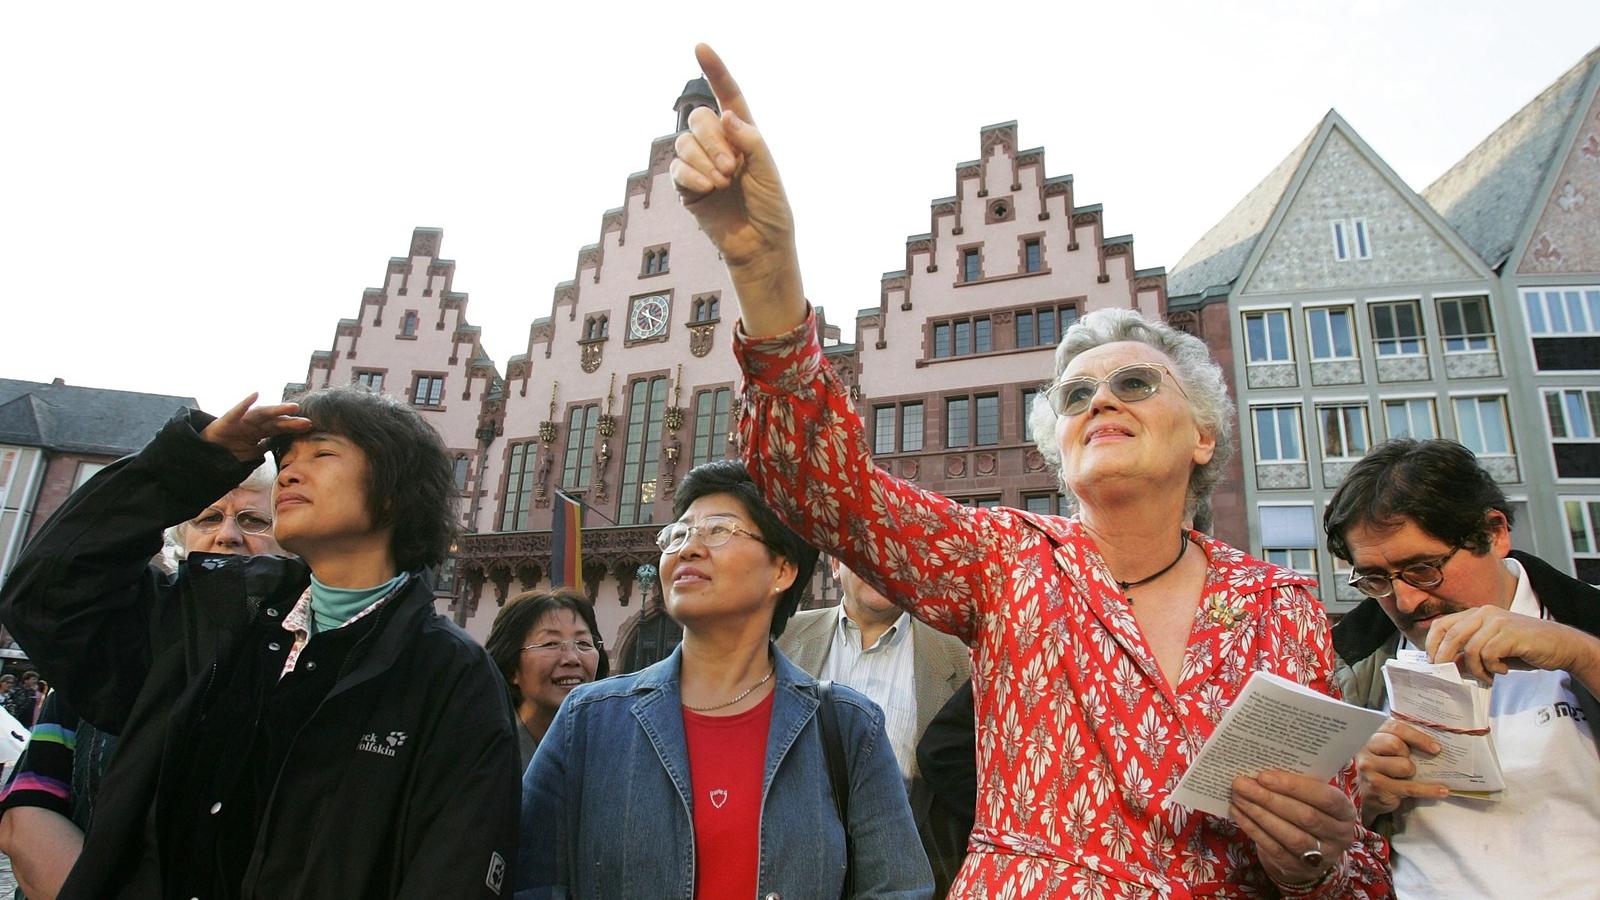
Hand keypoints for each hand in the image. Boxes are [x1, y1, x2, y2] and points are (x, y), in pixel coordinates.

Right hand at [200, 393, 312, 461]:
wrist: (205, 452)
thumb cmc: (229, 450)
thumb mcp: (251, 453)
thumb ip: (266, 449)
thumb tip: (281, 450)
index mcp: (259, 432)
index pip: (279, 428)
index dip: (293, 427)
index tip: (310, 426)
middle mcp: (253, 424)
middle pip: (275, 421)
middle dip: (291, 421)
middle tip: (307, 420)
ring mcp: (241, 421)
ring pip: (262, 414)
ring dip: (277, 410)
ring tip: (292, 407)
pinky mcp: (226, 421)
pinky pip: (237, 411)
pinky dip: (245, 403)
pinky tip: (255, 395)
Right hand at [671, 44, 804, 336]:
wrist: (760, 245)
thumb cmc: (771, 208)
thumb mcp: (768, 170)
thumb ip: (750, 140)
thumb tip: (725, 115)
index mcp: (743, 135)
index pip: (727, 96)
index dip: (715, 72)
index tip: (700, 47)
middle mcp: (719, 145)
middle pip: (698, 118)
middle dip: (712, 139)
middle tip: (732, 167)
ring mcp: (700, 165)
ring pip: (684, 142)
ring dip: (704, 158)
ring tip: (723, 181)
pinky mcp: (687, 187)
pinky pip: (678, 168)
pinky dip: (692, 175)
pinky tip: (708, 188)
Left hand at [1229, 770, 1356, 886]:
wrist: (1313, 850)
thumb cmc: (1311, 809)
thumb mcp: (1315, 796)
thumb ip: (1300, 783)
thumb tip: (1264, 768)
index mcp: (1345, 812)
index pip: (1325, 798)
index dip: (1295, 786)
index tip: (1264, 776)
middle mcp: (1338, 836)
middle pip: (1304, 816)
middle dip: (1269, 798)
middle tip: (1242, 783)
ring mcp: (1320, 856)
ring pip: (1288, 835)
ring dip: (1258, 814)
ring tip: (1238, 796)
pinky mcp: (1298, 868)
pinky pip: (1273, 848)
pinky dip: (1253, 829)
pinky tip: (1238, 813)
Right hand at [1354, 719, 1448, 820]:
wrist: (1366, 794)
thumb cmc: (1382, 768)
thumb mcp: (1388, 751)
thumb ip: (1403, 741)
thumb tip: (1435, 744)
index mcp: (1372, 735)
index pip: (1395, 728)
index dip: (1417, 736)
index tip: (1435, 747)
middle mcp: (1366, 749)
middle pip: (1396, 745)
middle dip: (1410, 755)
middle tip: (1413, 762)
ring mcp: (1368, 768)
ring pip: (1404, 766)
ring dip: (1412, 772)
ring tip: (1409, 776)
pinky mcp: (1377, 786)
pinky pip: (1410, 787)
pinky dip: (1428, 790)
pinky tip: (1442, 790)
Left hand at [1426, 605, 1599, 693]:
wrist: (1560, 645)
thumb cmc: (1523, 648)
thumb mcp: (1491, 651)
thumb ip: (1469, 655)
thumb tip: (1446, 666)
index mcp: (1475, 614)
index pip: (1442, 625)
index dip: (1432, 644)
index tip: (1432, 663)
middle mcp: (1484, 613)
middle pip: (1451, 635)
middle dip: (1446, 658)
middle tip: (1451, 675)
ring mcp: (1497, 621)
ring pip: (1471, 648)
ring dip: (1477, 669)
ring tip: (1489, 676)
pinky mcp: (1510, 632)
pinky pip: (1489, 654)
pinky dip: (1492, 668)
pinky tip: (1503, 670)